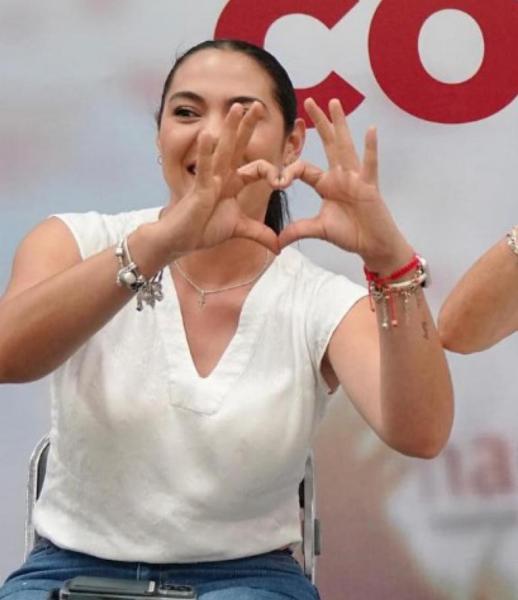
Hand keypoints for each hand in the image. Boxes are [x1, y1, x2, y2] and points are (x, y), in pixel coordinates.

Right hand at [158, 102, 282, 257]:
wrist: (181, 239)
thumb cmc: (204, 229)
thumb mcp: (238, 230)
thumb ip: (260, 234)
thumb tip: (279, 246)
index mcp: (232, 183)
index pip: (256, 168)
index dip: (272, 172)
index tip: (282, 182)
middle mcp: (222, 176)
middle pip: (238, 147)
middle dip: (248, 126)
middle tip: (258, 104)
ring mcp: (210, 180)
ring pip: (223, 151)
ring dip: (230, 129)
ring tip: (236, 107)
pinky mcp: (199, 189)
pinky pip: (204, 169)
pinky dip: (206, 153)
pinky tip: (208, 135)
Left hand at [278, 98, 412, 273]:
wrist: (373, 245)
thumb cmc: (350, 234)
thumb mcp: (318, 230)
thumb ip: (297, 231)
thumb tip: (276, 243)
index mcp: (326, 185)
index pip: (303, 169)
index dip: (289, 172)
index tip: (278, 182)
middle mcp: (340, 176)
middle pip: (327, 144)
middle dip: (318, 123)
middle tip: (308, 100)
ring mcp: (356, 178)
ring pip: (345, 147)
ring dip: (339, 124)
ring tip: (333, 102)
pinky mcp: (369, 186)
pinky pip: (370, 164)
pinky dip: (371, 148)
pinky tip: (370, 129)